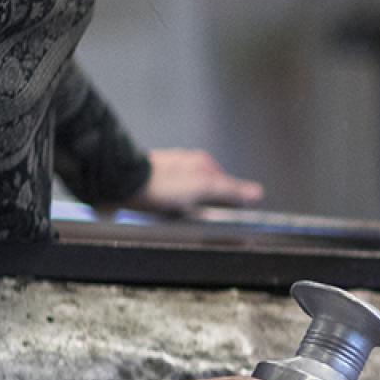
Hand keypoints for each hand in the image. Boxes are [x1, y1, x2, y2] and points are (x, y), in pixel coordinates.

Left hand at [129, 149, 264, 213]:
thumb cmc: (160, 184)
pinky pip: (172, 198)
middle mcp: (188, 164)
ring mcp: (172, 172)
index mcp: (203, 163)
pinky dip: (173, 205)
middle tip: (197, 216)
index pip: (227, 185)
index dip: (229, 203)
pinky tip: (166, 210)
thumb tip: (255, 191)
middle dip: (206, 205)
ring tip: (178, 214)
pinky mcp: (157, 182)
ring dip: (188, 207)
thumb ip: (230, 190)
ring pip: (189, 194)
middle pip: (208, 190)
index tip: (228, 215)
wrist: (124, 181)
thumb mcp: (203, 188)